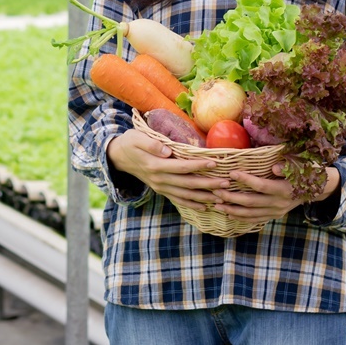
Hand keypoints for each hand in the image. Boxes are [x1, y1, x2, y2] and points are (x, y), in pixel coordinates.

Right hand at [106, 129, 227, 209]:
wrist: (118, 157)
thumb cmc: (130, 143)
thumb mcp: (137, 138)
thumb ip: (152, 144)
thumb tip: (168, 149)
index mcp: (155, 166)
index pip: (182, 167)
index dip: (199, 166)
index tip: (215, 164)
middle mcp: (160, 180)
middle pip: (188, 184)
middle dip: (208, 185)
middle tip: (227, 183)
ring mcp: (161, 187)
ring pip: (186, 195)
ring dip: (204, 197)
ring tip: (222, 197)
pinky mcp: (161, 190)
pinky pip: (178, 200)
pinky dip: (192, 204)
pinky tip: (206, 206)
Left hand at [210, 168, 341, 225]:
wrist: (316, 188)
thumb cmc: (305, 171)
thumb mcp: (300, 165)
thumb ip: (287, 166)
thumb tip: (275, 167)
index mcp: (284, 189)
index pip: (261, 186)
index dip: (246, 180)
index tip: (231, 173)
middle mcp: (279, 203)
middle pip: (252, 202)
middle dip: (232, 197)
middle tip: (216, 191)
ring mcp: (276, 211)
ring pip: (251, 213)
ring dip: (233, 209)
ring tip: (217, 204)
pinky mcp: (274, 216)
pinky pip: (255, 219)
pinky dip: (241, 217)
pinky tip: (228, 213)